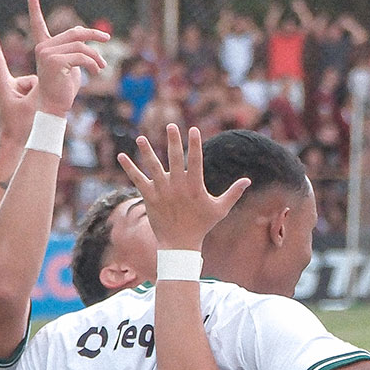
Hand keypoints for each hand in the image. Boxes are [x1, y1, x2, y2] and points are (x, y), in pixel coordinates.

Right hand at [0, 0, 110, 123]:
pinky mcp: (55, 61)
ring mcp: (47, 54)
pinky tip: (96, 72)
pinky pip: (82, 56)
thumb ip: (76, 53)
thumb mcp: (72, 67)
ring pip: (81, 46)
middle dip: (93, 35)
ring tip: (101, 67)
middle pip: (74, 33)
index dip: (34, 9)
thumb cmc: (63, 90)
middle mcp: (43, 48)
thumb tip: (89, 43)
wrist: (54, 107)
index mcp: (44, 47)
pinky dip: (93, 64)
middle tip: (106, 39)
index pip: (38, 25)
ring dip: (96, 56)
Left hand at [117, 123, 249, 252]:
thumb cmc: (202, 226)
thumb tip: (248, 181)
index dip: (195, 144)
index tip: (194, 130)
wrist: (180, 245)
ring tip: (140, 138)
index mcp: (195, 186)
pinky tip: (121, 156)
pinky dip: (129, 168)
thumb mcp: (220, 209)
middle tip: (171, 125)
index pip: (196, 160)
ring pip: (153, 167)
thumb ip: (233, 193)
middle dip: (173, 141)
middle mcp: (177, 186)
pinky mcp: (149, 197)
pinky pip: (137, 180)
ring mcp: (162, 191)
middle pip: (175, 159)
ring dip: (146, 152)